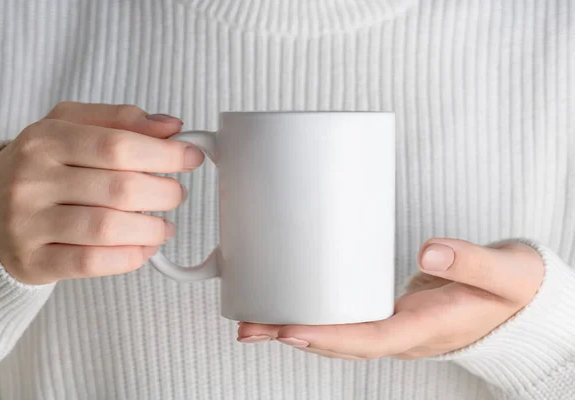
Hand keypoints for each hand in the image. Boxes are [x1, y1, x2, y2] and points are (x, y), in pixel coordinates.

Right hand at [0, 102, 203, 284]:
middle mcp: (32, 180)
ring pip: (109, 228)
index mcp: (45, 139)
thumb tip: (170, 127)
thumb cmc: (43, 165)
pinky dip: (130, 257)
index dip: (165, 153)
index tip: (192, 157)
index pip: (118, 145)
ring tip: (164, 225)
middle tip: (175, 194)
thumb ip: (120, 120)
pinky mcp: (33, 261)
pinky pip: (92, 262)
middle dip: (164, 193)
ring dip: (152, 229)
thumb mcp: (71, 126)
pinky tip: (144, 248)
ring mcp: (29, 224)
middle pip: (120, 189)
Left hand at [238, 239, 543, 359]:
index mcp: (428, 328)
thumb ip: (470, 261)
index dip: (329, 337)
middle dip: (294, 337)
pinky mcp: (389, 312)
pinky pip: (346, 320)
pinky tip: (289, 306)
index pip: (371, 339)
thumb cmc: (511, 288)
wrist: (516, 299)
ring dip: (295, 329)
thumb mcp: (504, 273)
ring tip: (253, 321)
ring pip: (339, 335)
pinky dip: (315, 316)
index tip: (290, 330)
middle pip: (341, 343)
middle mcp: (404, 334)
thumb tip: (428, 252)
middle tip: (249, 327)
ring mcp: (394, 326)